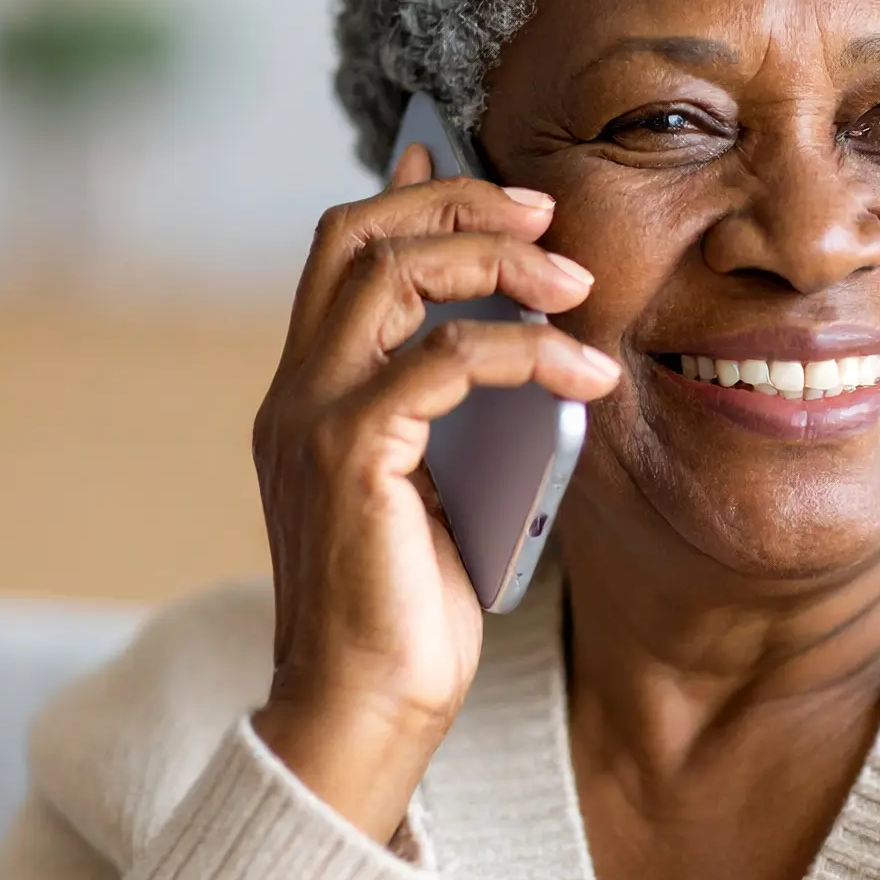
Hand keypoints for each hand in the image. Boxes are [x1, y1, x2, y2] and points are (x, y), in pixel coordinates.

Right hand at [248, 141, 619, 841]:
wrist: (363, 716)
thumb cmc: (409, 616)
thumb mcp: (441, 487)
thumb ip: (454, 410)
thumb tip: (512, 335)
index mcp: (309, 396)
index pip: (339, 253)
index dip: (407, 195)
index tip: (474, 163)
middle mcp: (294, 395)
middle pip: (354, 234)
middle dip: (454, 202)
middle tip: (546, 212)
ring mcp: (311, 423)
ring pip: (389, 275)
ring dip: (494, 260)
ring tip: (576, 283)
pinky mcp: (350, 458)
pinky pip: (440, 362)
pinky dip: (523, 350)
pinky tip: (585, 372)